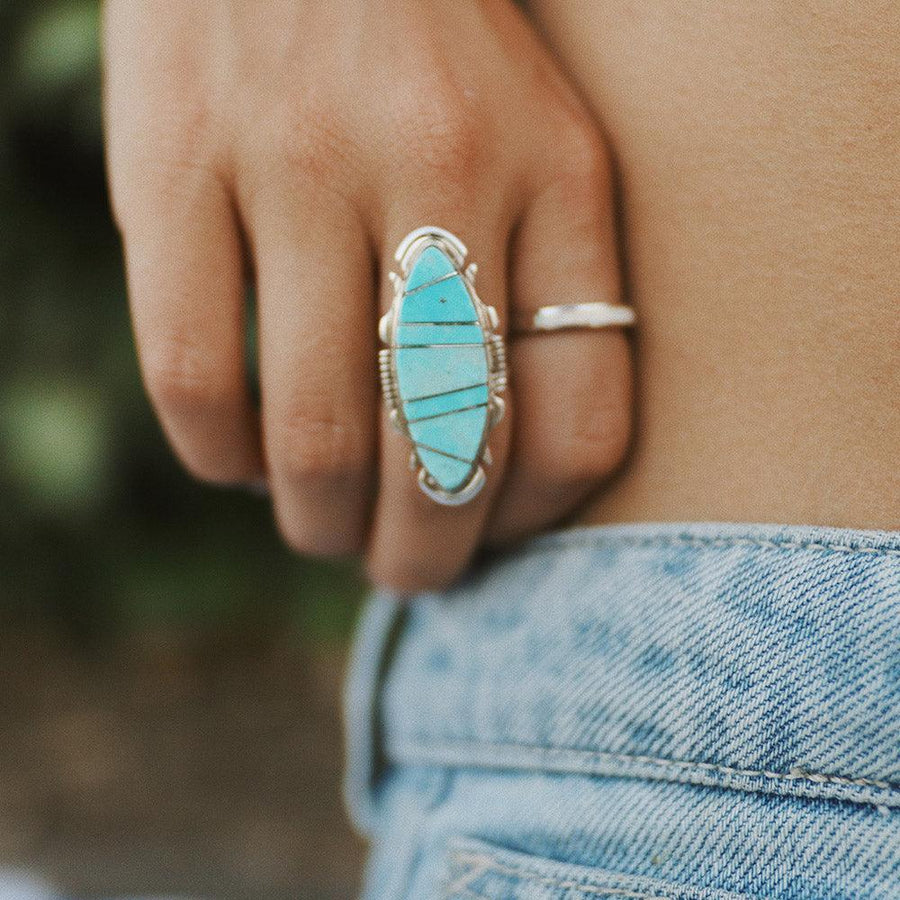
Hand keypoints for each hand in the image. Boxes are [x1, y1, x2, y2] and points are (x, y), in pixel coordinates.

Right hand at [103, 0, 631, 591]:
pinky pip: (192, 374)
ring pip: (318, 436)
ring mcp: (298, 161)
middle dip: (425, 555)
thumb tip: (496, 467)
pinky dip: (218, 454)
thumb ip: (545, 284)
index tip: (497, 530)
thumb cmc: (438, 50)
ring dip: (322, 522)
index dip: (535, 519)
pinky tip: (237, 458)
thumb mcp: (542, 139)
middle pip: (447, 451)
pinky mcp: (173, 161)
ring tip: (324, 530)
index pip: (578, 419)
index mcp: (559, 171)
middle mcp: (440, 168)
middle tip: (407, 570)